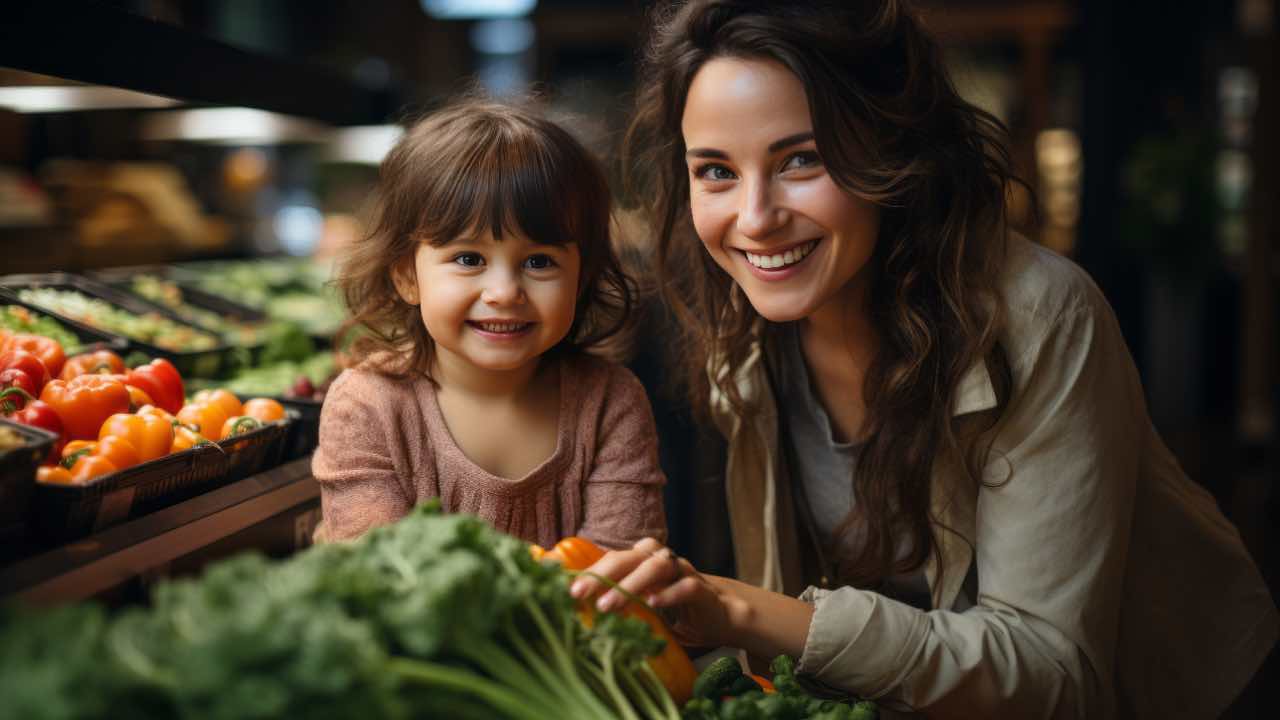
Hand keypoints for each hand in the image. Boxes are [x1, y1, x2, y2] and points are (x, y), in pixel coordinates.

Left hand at [568, 537, 738, 648]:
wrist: (723, 617)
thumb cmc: (677, 612)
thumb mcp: (645, 608)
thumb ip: (621, 606)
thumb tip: (582, 616)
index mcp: (645, 562)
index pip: (614, 559)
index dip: (591, 571)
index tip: (568, 590)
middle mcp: (663, 561)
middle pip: (630, 557)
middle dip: (602, 574)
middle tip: (579, 594)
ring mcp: (684, 573)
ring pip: (656, 566)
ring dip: (630, 584)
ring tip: (608, 605)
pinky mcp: (703, 590)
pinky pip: (686, 586)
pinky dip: (669, 593)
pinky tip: (653, 603)